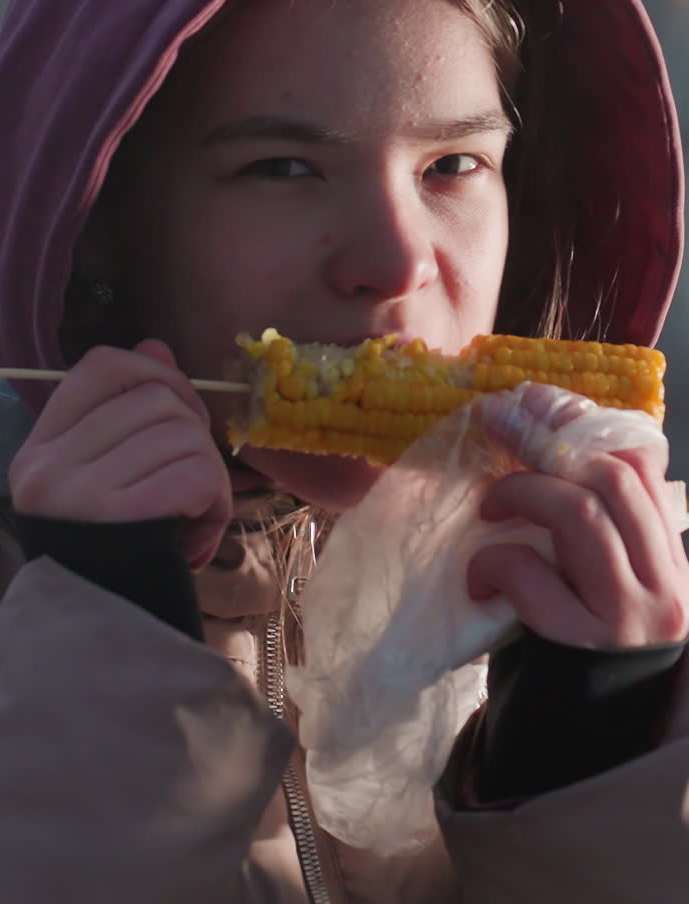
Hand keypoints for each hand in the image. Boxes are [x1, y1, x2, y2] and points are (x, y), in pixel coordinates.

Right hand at [8, 339, 231, 569]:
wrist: (106, 640)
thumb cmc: (115, 552)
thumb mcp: (110, 477)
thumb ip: (129, 410)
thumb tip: (156, 346)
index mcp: (40, 448)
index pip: (100, 368)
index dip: (154, 372)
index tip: (179, 408)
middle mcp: (49, 466)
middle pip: (158, 400)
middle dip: (196, 435)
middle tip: (193, 481)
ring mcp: (80, 495)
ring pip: (185, 436)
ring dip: (211, 475)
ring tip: (193, 515)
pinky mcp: (122, 524)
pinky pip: (198, 475)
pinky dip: (217, 502)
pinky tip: (198, 534)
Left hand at [466, 383, 688, 648]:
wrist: (585, 747)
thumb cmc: (587, 651)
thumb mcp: (610, 582)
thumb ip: (599, 525)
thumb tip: (540, 432)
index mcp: (673, 558)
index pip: (641, 464)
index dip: (583, 422)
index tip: (536, 400)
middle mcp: (665, 585)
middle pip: (610, 479)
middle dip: (544, 439)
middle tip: (496, 420)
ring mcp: (629, 618)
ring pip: (581, 515)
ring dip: (521, 493)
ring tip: (487, 503)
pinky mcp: (582, 650)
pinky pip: (534, 577)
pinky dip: (497, 561)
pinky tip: (479, 573)